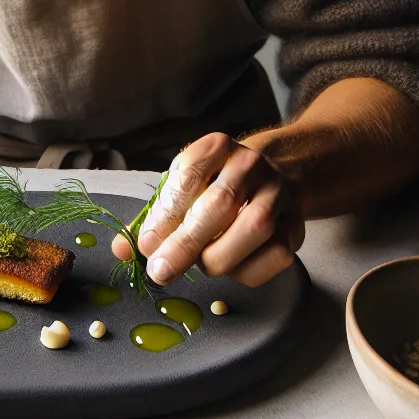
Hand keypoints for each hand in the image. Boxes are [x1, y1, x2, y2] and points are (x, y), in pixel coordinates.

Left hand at [110, 132, 306, 286]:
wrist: (269, 182)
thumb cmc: (213, 189)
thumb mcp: (179, 190)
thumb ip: (152, 218)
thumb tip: (123, 249)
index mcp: (216, 147)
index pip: (189, 175)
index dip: (166, 214)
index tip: (146, 244)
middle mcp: (251, 164)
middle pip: (220, 204)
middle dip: (186, 244)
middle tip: (161, 271)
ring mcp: (279, 194)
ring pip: (253, 229)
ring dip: (218, 257)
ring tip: (200, 264)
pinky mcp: (296, 226)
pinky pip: (274, 255)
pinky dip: (246, 270)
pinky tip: (230, 266)